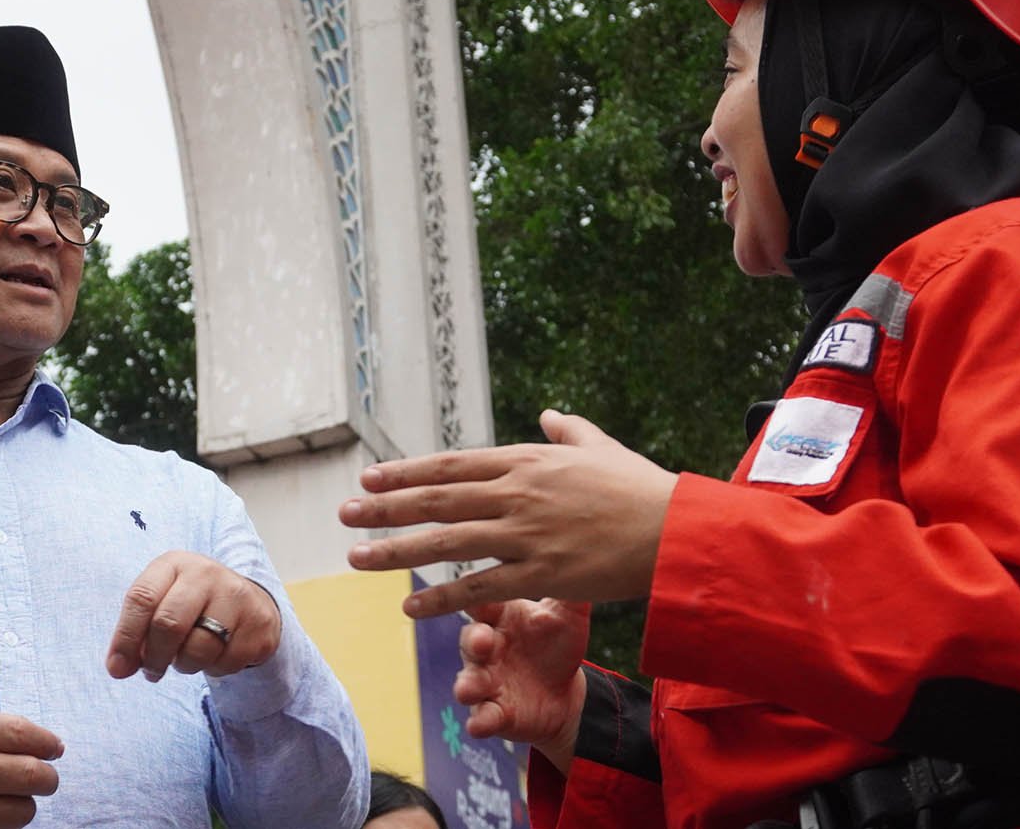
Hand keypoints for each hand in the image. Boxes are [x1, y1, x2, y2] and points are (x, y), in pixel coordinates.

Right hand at [0, 708, 62, 828]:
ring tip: (18, 797)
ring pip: (19, 811)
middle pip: (29, 775)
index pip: (22, 735)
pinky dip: (2, 823)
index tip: (56, 748)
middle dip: (48, 778)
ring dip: (27, 805)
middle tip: (46, 777)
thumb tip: (44, 743)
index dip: (48, 743)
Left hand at [105, 550, 282, 681]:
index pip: (142, 598)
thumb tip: (119, 668)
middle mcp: (208, 573)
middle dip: (154, 658)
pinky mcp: (259, 624)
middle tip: (151, 672)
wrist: (247, 601)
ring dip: (184, 665)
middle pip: (169, 624)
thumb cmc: (191, 604)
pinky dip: (214, 669)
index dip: (125, 638)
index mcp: (175, 563)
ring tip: (187, 657)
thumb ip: (137, 630)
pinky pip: (225, 664)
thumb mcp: (162, 601)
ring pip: (197, 650)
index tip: (117, 669)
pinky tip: (216, 654)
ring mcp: (238, 597)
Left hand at [339, 409, 678, 615]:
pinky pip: (480, 587)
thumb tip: (549, 413)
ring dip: (397, 550)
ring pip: (447, 541)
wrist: (675, 530)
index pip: (451, 466)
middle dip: (385, 508)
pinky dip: (442, 596)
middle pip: (437, 499)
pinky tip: (409, 605)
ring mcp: (526, 534)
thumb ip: (568, 430)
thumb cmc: (640, 488)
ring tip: (356, 558)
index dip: (405, 473)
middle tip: (344, 515)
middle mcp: (518, 493)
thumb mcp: (601, 447)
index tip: (369, 479)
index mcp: (527, 460)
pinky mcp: (541, 573)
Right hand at [455, 599, 589, 774]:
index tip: (477, 586)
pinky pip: (481, 718)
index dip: (477, 594)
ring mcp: (487, 681)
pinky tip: (481, 724)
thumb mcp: (568, 616)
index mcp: (501, 616)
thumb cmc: (558, 644)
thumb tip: (584, 556)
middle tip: (482, 641)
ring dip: (467, 685)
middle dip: (472, 641)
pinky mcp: (493, 712)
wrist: (565, 691)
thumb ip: (570, 591)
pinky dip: (480, 722)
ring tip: (470, 690)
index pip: (482, 600)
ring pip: (468, 681)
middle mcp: (487, 647)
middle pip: (469, 639)